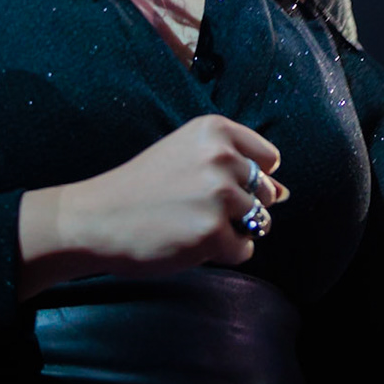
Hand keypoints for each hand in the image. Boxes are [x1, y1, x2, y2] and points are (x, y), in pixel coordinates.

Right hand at [17, 115, 286, 297]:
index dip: (248, 179)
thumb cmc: (141, 188)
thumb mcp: (186, 156)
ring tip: (192, 224)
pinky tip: (190, 242)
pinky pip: (244, 250)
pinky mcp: (213, 232)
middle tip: (195, 208)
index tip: (213, 184)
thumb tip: (286, 193)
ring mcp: (218, 195)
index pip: (269, 159)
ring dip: (231, 231)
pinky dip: (223, 253)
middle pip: (266, 192)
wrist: (96, 218)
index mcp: (214, 130)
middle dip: (240, 207)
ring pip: (258, 222)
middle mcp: (221, 156)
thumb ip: (236, 166)